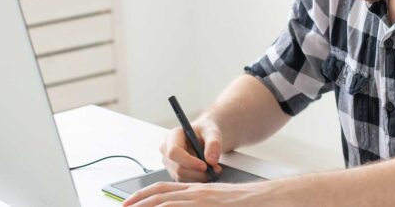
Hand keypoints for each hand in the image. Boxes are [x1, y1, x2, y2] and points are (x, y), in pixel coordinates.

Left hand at [121, 180, 271, 206]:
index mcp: (197, 190)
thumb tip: (179, 204)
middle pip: (160, 194)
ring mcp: (202, 200)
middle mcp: (196, 193)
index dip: (144, 194)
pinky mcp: (207, 205)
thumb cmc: (243, 203)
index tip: (130, 202)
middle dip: (138, 202)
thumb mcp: (216, 201)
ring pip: (166, 203)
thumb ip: (199, 202)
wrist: (264, 198)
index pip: (164, 189)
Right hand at [159, 118, 222, 181]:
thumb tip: (211, 161)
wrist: (204, 135)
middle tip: (215, 170)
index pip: (174, 152)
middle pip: (178, 168)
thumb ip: (213, 144)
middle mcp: (166, 150)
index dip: (189, 161)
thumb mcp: (212, 132)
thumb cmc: (206, 131)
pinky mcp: (173, 171)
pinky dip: (197, 179)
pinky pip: (184, 180)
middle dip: (197, 172)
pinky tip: (206, 172)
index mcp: (172, 136)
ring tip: (214, 169)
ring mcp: (168, 162)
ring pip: (181, 176)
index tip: (205, 166)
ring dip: (199, 176)